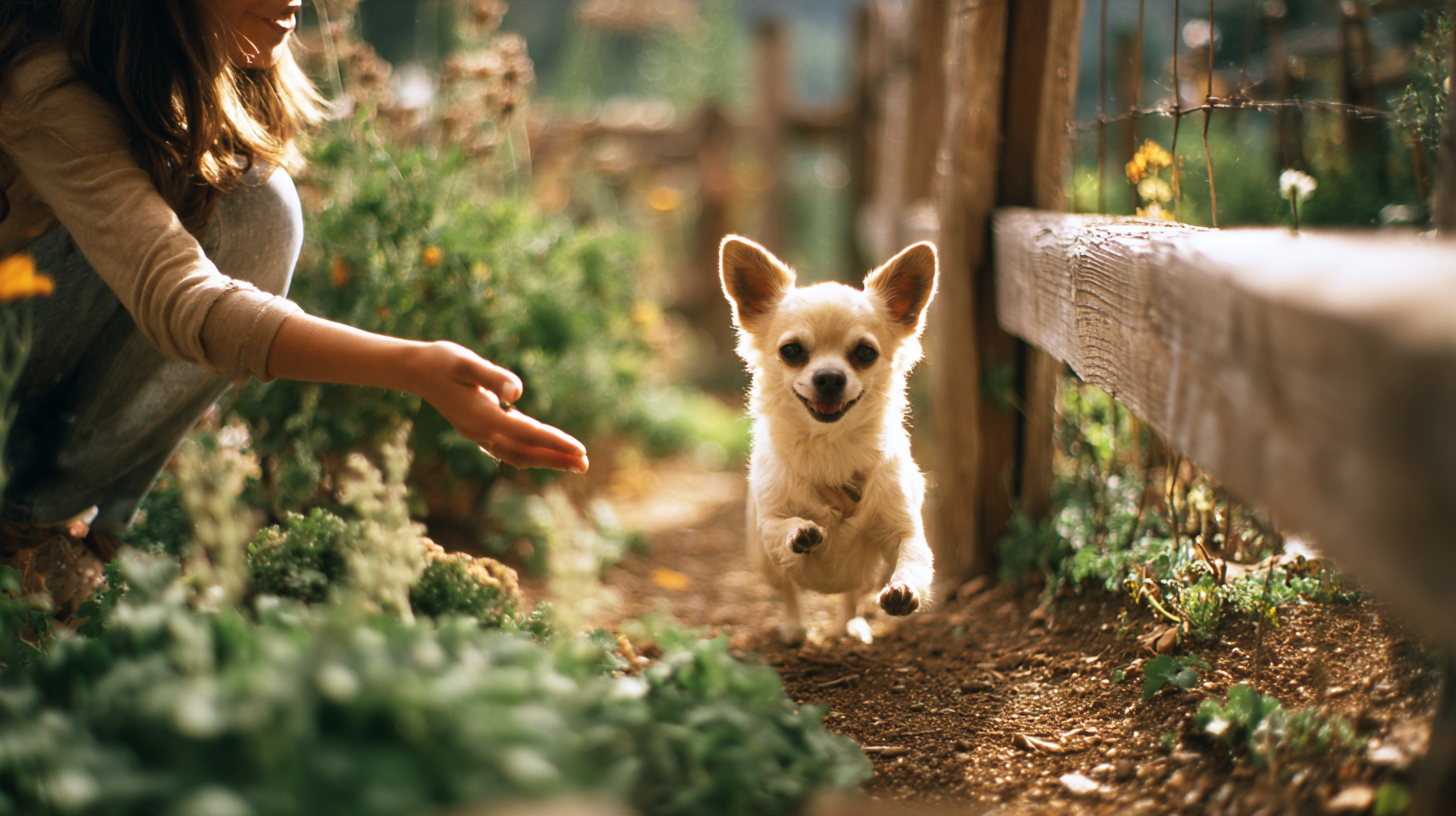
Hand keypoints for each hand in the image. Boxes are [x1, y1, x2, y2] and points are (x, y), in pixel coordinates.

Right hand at [267, 317, 588, 472]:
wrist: (415, 369)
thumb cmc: (442, 360)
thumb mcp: (466, 363)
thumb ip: (493, 376)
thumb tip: (517, 393)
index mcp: (482, 417)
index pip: (527, 434)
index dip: (555, 442)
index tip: (580, 450)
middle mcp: (481, 431)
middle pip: (525, 451)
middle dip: (556, 458)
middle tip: (586, 464)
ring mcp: (478, 434)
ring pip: (518, 454)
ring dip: (546, 458)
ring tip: (574, 462)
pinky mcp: (477, 430)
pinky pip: (509, 448)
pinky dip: (530, 452)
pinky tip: (545, 451)